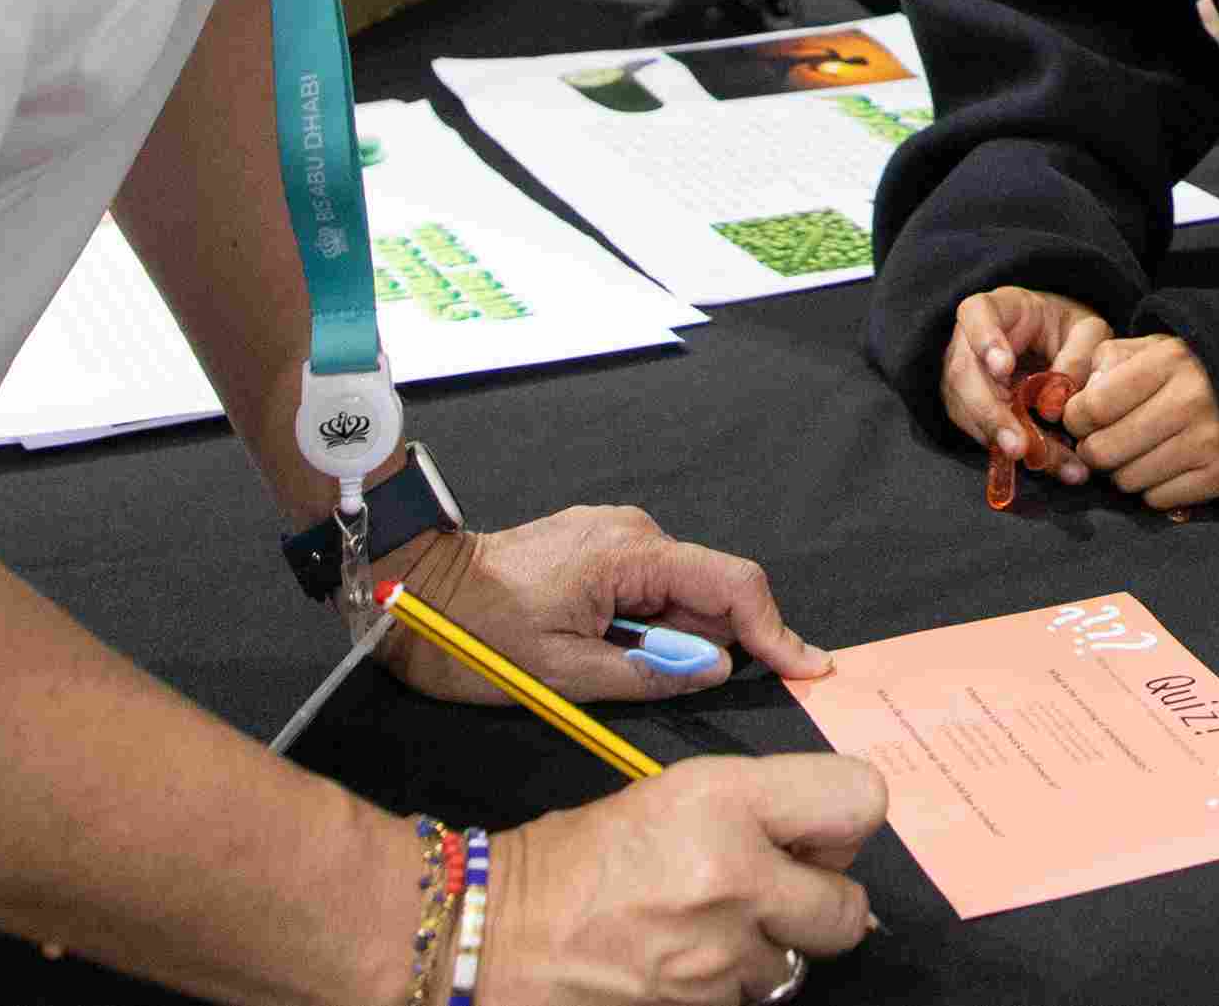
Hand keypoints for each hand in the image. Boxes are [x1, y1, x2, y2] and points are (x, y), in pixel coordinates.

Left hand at [386, 505, 831, 708]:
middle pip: (710, 588)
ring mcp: (614, 533)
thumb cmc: (478, 637)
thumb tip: (716, 668)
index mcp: (632, 554)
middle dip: (722, 640)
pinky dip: (655, 622)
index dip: (775, 630)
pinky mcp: (596, 545)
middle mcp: (634, 531)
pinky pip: (649, 586)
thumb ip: (648, 672)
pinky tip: (627, 653)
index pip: (733, 585)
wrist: (412, 591)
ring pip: (679, 590)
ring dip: (679, 635)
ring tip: (628, 672)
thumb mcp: (563, 675)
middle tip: (705, 687)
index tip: (807, 668)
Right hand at [481, 755, 883, 1004]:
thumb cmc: (581, 857)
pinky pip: (749, 997)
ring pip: (798, 962)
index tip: (815, 834)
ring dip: (769, 947)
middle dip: (821, 903)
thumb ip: (761, 805)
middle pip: (849, 907)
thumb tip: (828, 838)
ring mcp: (718, 953)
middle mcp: (734, 874)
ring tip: (710, 925)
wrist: (499, 933)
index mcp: (727, 798)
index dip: (846, 822)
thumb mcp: (675, 794)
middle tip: (776, 889)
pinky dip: (730, 983)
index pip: (861, 800)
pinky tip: (686, 958)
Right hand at [941, 286, 1112, 482]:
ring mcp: (964, 380)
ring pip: (971, 414)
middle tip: (1018, 446)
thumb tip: (1058, 401)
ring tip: (1053, 463)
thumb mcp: (1088, 330)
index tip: (1004, 368)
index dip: (986, 340)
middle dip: (991, 415)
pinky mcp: (970, 412)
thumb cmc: (1068, 331)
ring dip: (1008, 443)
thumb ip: (1081, 353)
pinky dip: (1020, 453)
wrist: (1052, 346)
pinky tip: (1056, 465)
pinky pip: (986, 435)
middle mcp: (968, 344)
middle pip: (965, 376)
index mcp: (997, 308)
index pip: (977, 313)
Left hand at [1058, 334, 1218, 511]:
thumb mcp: (1152, 348)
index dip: (1076, 418)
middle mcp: (1189, 401)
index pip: (1093, 407)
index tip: (1083, 418)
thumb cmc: (1191, 368)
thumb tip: (1070, 401)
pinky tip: (1165, 465)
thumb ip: (1107, 363)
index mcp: (1168, 362)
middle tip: (1106, 440)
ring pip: (1127, 480)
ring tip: (1140, 450)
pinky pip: (1157, 499)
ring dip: (1123, 470)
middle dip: (1094, 449)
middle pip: (1103, 451)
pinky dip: (1152, 488)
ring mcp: (1208, 442)